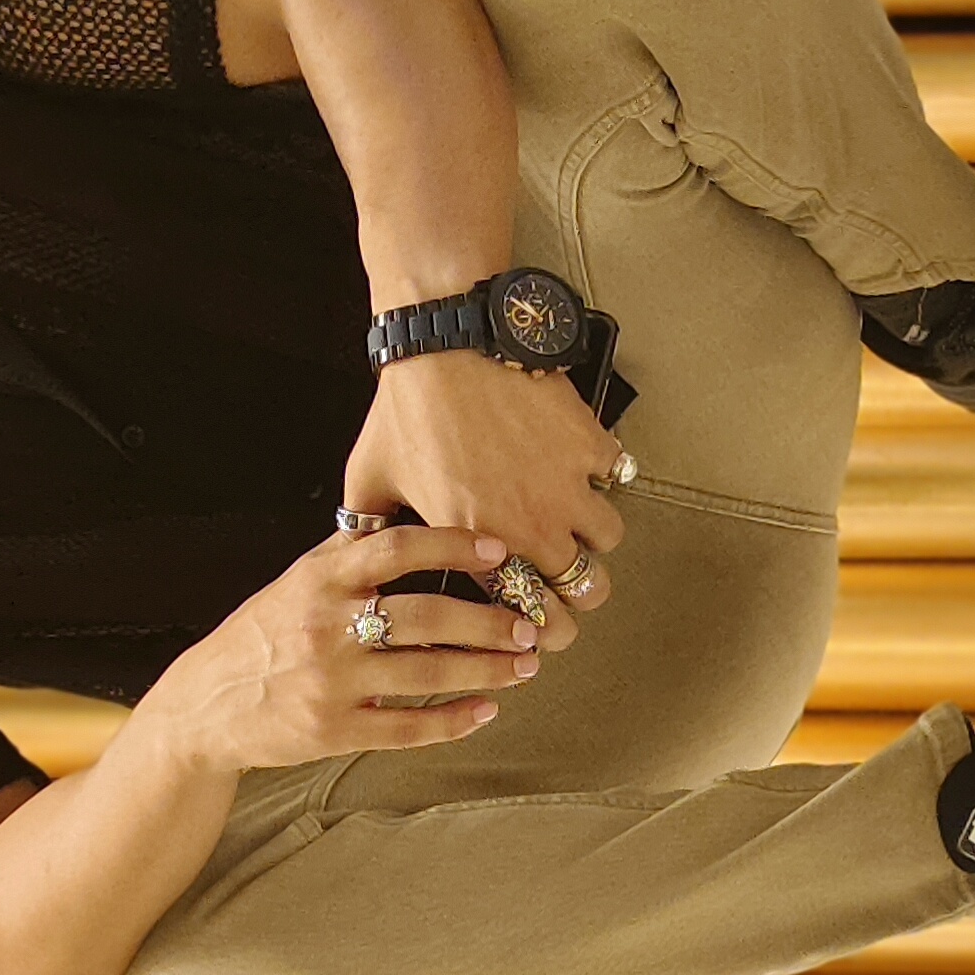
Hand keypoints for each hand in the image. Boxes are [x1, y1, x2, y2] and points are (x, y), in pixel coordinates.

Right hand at [130, 523, 550, 774]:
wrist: (204, 707)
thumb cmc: (257, 639)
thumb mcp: (291, 584)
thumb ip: (344, 556)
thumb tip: (396, 514)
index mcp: (318, 581)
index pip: (394, 550)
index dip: (451, 544)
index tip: (497, 548)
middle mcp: (326, 627)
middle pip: (425, 615)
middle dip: (488, 622)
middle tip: (530, 625)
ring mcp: (331, 683)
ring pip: (426, 672)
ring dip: (486, 670)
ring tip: (524, 666)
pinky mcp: (334, 731)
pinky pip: (408, 727)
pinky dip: (453, 720)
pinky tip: (485, 710)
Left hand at [340, 354, 628, 614]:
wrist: (448, 344)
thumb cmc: (407, 406)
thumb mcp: (369, 474)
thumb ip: (366, 520)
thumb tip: (357, 541)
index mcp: (478, 544)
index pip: (531, 616)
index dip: (544, 630)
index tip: (545, 625)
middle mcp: (531, 524)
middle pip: (589, 590)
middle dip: (581, 591)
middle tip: (570, 577)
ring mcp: (566, 485)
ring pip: (609, 537)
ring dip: (594, 532)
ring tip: (577, 518)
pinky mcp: (588, 444)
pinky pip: (617, 474)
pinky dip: (605, 471)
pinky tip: (583, 464)